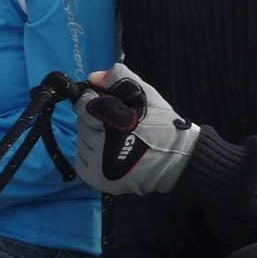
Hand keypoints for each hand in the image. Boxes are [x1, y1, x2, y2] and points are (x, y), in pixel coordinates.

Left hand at [73, 63, 199, 195]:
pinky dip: (89, 154)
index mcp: (114, 122)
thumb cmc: (162, 125)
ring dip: (92, 136)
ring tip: (113, 139)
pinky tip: (106, 152)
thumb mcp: (146, 95)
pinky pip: (80, 159)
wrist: (176, 161)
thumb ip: (120, 79)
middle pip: (82, 122)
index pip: (83, 104)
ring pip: (80, 140)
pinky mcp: (95, 179)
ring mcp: (98, 165)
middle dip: (94, 119)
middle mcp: (102, 146)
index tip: (107, 104)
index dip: (94, 101)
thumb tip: (92, 78)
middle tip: (114, 123)